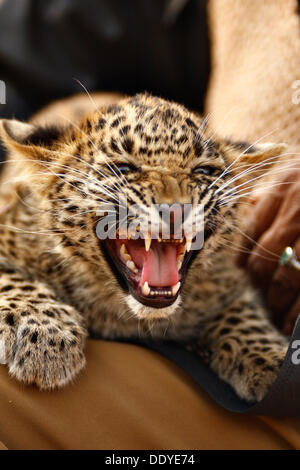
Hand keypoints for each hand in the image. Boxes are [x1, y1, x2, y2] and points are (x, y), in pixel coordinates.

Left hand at [237, 165, 299, 334]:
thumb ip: (278, 185)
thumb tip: (253, 200)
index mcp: (287, 189)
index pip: (252, 228)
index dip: (244, 253)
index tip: (243, 270)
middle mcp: (299, 212)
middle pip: (265, 256)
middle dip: (259, 283)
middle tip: (262, 297)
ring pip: (288, 277)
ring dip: (278, 302)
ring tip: (277, 317)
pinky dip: (299, 311)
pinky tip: (293, 323)